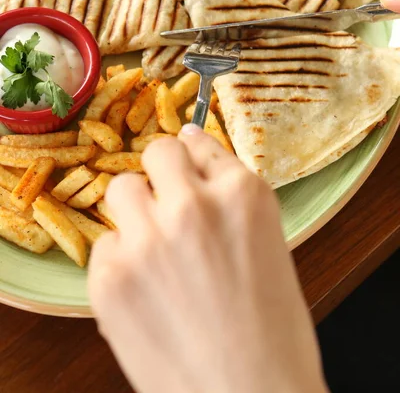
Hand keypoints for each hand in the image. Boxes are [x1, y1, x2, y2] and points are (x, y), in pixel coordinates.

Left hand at [88, 125, 327, 392]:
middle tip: (169, 202)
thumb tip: (196, 156)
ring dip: (137, 209)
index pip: (201, 145)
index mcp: (243, 195)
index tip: (187, 160)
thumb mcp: (268, 246)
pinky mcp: (110, 277)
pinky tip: (145, 292)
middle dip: (164, 172)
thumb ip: (231, 200)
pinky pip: (106, 245)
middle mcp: (193, 206)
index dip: (193, 155)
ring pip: (122, 188)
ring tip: (154, 247)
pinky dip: (121, 260)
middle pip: (159, 152)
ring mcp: (147, 239)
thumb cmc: (273, 332)